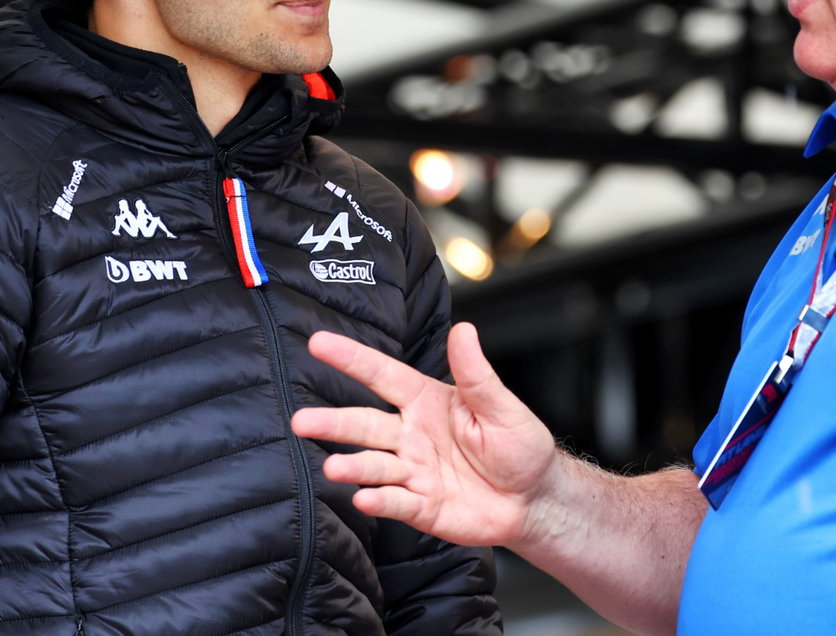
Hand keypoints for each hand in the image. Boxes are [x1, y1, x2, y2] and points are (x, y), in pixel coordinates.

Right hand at [291, 322, 557, 547]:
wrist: (534, 498)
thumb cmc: (519, 444)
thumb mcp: (501, 405)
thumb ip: (476, 374)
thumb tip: (463, 330)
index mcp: (427, 401)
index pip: (382, 375)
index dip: (351, 359)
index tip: (318, 343)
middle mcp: (412, 434)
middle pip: (365, 425)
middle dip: (332, 422)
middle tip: (301, 421)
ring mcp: (414, 471)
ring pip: (374, 465)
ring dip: (352, 467)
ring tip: (333, 468)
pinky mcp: (421, 506)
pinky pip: (395, 502)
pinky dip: (380, 501)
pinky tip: (365, 499)